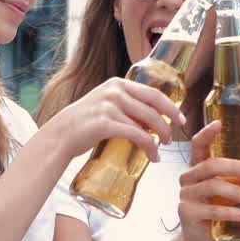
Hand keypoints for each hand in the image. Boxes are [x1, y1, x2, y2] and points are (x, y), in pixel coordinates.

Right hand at [45, 76, 185, 161]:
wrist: (60, 134)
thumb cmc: (85, 123)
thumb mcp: (105, 104)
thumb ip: (126, 104)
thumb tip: (153, 116)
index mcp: (117, 83)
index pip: (153, 93)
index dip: (170, 107)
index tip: (179, 119)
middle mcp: (114, 91)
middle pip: (153, 107)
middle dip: (168, 123)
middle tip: (172, 138)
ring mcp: (109, 106)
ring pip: (147, 123)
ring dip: (159, 138)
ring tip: (160, 149)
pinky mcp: (104, 123)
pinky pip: (136, 135)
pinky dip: (149, 147)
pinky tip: (152, 156)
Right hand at [177, 121, 239, 240]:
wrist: (201, 239)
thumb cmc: (217, 210)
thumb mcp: (234, 191)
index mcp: (198, 167)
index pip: (198, 144)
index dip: (207, 133)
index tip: (220, 123)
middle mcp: (189, 177)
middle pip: (210, 164)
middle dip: (234, 167)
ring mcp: (186, 195)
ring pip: (212, 186)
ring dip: (237, 192)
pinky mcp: (186, 213)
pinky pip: (211, 210)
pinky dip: (230, 212)